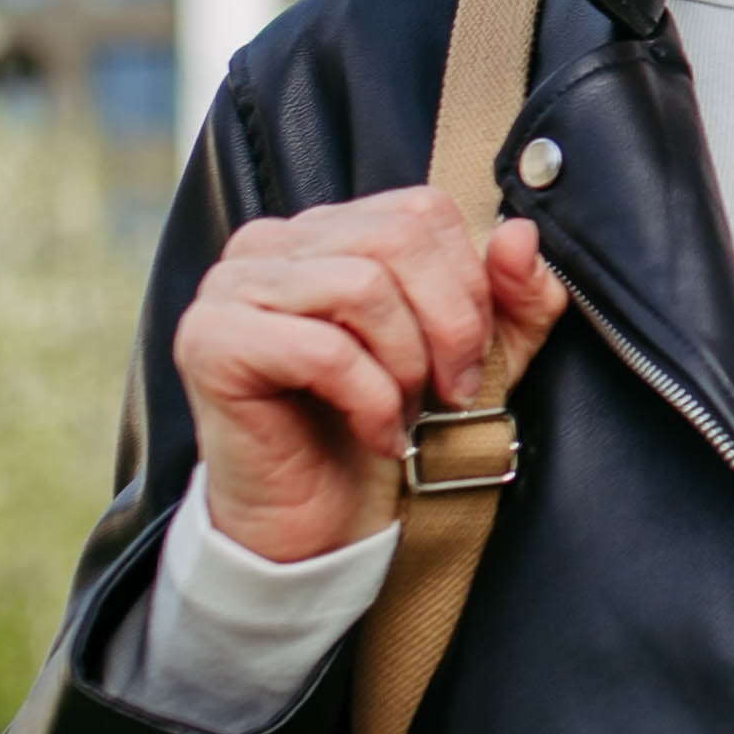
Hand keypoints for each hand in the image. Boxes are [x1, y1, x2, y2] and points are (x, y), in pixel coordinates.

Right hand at [174, 188, 565, 565]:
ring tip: (406, 411)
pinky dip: (371, 400)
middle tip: (455, 391)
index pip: (420, 209)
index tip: (471, 356)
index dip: (468, 283)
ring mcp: (229, 287)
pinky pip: (323, 350)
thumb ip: (513, 295)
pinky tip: (377, 435)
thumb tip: (521, 236)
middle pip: (398, 238)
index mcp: (324, 229)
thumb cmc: (384, 428)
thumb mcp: (476, 357)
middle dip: (450, 323)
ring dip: (407, 363)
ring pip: (362, 286)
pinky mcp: (211, 343)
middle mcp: (267, 242)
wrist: (319, 524)